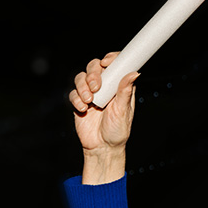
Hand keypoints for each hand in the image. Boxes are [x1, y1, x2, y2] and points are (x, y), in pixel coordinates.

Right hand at [69, 52, 138, 184]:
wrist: (102, 148)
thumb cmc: (117, 131)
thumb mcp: (123, 111)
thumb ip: (125, 91)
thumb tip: (134, 73)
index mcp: (118, 86)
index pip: (114, 65)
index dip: (111, 59)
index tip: (108, 62)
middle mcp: (104, 87)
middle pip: (94, 67)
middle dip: (93, 73)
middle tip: (96, 85)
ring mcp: (90, 94)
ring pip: (81, 78)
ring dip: (83, 86)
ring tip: (89, 101)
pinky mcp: (79, 103)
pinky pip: (73, 94)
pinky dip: (76, 99)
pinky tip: (83, 109)